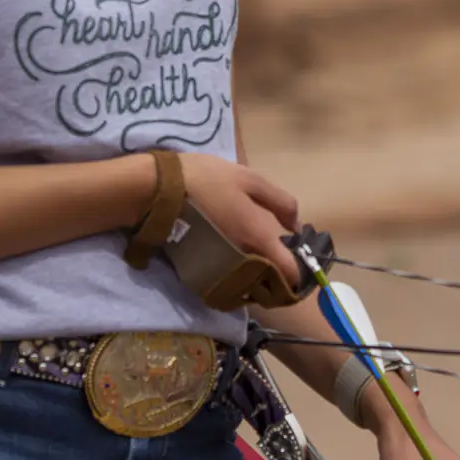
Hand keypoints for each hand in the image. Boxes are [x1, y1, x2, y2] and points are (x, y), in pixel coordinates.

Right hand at [178, 154, 299, 278]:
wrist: (159, 191)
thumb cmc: (207, 181)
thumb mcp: (249, 179)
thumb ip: (279, 202)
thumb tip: (296, 226)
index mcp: (257, 239)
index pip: (290, 272)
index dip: (301, 269)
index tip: (301, 259)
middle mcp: (242, 261)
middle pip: (271, 279)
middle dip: (279, 270)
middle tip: (278, 250)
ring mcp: (222, 269)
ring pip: (249, 280)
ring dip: (258, 272)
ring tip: (256, 252)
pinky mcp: (203, 270)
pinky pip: (229, 279)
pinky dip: (236, 273)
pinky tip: (234, 253)